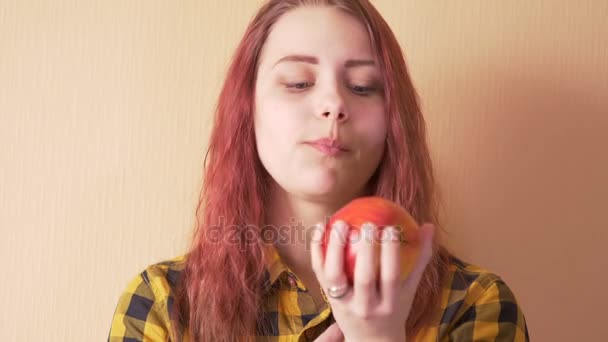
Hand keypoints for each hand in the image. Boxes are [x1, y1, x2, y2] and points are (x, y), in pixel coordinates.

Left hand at [310, 221, 434, 341]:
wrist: (370, 341)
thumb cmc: (393, 309)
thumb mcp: (409, 289)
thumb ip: (419, 259)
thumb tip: (429, 226)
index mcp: (390, 304)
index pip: (391, 277)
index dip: (391, 253)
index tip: (391, 228)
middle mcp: (366, 307)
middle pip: (364, 278)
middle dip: (366, 250)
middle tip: (367, 224)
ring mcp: (344, 304)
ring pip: (335, 276)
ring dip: (335, 248)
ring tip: (339, 223)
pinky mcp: (328, 299)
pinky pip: (319, 273)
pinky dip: (317, 250)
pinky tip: (319, 228)